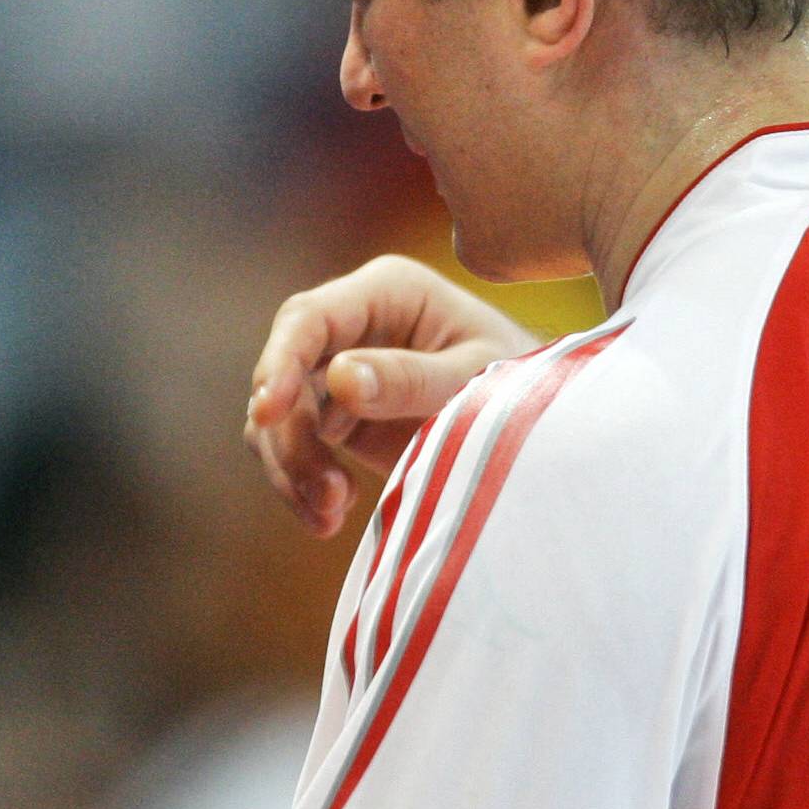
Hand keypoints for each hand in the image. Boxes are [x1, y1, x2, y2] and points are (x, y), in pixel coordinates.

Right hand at [247, 255, 536, 536]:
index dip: (280, 362)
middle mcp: (352, 325)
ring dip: (291, 468)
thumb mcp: (478, 381)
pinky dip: (301, 484)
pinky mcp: (336, 415)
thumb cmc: (522, 386)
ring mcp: (338, 370)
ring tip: (330, 515)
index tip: (269, 412)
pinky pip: (293, 447)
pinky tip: (331, 516)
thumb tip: (338, 379)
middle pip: (284, 374)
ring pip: (279, 418)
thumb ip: (412, 379)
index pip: (308, 319)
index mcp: (387, 292)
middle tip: (328, 497)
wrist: (539, 425)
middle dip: (292, 439)